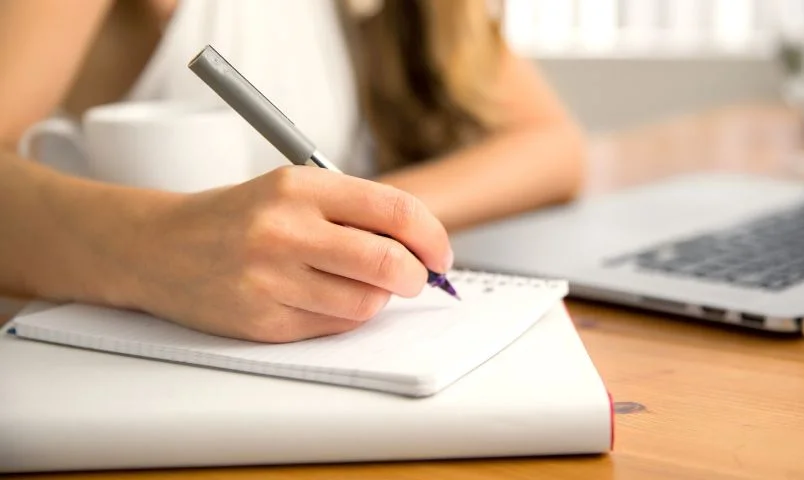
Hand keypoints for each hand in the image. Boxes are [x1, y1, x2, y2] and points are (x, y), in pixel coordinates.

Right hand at [129, 166, 453, 342]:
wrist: (157, 247)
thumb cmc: (237, 216)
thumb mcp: (291, 190)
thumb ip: (354, 211)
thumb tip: (421, 246)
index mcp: (299, 186)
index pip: (396, 211)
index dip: (433, 237)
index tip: (441, 254)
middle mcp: (284, 230)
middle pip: (389, 263)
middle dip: (416, 276)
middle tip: (415, 277)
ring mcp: (271, 279)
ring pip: (367, 303)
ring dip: (377, 298)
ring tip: (354, 283)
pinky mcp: (263, 321)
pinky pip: (334, 326)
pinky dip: (344, 316)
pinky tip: (321, 298)